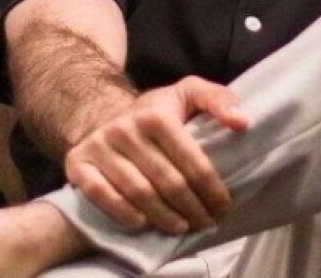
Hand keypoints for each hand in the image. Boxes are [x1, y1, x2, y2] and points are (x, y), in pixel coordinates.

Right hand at [63, 77, 246, 235]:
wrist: (101, 114)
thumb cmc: (155, 113)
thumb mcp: (187, 94)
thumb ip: (218, 100)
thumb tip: (242, 122)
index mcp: (156, 114)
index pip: (192, 162)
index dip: (212, 190)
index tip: (223, 207)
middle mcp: (124, 129)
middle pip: (168, 183)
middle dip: (193, 209)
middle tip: (206, 223)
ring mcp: (99, 146)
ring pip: (139, 193)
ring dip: (164, 217)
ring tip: (181, 227)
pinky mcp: (78, 162)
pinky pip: (101, 195)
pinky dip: (123, 213)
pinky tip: (142, 222)